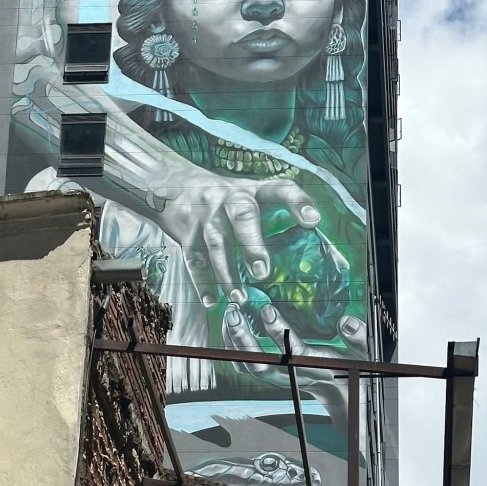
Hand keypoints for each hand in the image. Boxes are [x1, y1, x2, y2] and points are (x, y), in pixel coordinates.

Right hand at [157, 170, 321, 308]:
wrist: (174, 185)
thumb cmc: (225, 198)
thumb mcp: (249, 195)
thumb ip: (272, 215)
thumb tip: (306, 244)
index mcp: (252, 190)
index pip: (280, 189)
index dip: (297, 202)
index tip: (313, 220)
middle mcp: (230, 199)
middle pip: (242, 215)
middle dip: (252, 244)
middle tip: (263, 271)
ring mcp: (206, 216)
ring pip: (216, 242)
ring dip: (227, 272)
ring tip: (239, 296)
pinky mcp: (187, 234)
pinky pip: (194, 259)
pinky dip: (202, 282)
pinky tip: (211, 300)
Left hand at [222, 302, 366, 432]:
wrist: (341, 393)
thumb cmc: (351, 369)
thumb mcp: (363, 354)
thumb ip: (358, 338)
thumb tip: (346, 321)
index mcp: (314, 367)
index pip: (293, 353)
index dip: (278, 333)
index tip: (266, 310)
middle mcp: (291, 375)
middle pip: (261, 365)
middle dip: (243, 340)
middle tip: (233, 313)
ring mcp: (278, 377)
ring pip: (248, 366)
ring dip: (234, 342)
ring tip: (229, 313)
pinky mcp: (270, 374)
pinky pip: (245, 365)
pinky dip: (233, 346)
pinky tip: (231, 324)